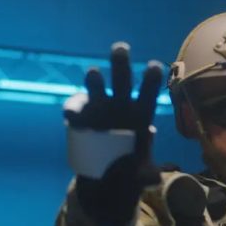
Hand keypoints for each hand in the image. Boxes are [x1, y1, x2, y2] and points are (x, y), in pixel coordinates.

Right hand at [65, 43, 162, 225]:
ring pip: (96, 87)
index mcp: (141, 113)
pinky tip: (70, 117)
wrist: (104, 171)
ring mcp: (98, 107)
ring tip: (95, 74)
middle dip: (121, 63)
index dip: (150, 80)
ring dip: (95, 80)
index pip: (148, 93)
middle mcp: (120, 104)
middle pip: (122, 80)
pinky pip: (74, 109)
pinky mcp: (80, 116)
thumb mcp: (141, 172)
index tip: (154, 65)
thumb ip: (147, 173)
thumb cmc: (129, 165)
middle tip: (120, 47)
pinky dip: (72, 110)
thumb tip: (156, 178)